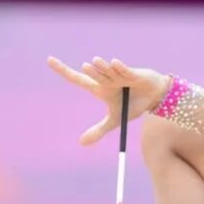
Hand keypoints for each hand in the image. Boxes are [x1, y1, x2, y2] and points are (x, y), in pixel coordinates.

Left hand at [46, 56, 170, 144]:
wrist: (154, 99)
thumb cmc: (133, 105)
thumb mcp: (115, 120)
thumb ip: (99, 130)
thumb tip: (81, 143)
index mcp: (99, 89)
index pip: (77, 78)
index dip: (63, 69)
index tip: (49, 60)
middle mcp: (106, 79)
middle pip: (92, 75)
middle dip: (91, 72)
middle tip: (87, 66)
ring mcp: (118, 74)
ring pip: (105, 69)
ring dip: (102, 68)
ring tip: (99, 64)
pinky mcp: (131, 72)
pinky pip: (122, 68)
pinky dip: (118, 67)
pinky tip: (115, 64)